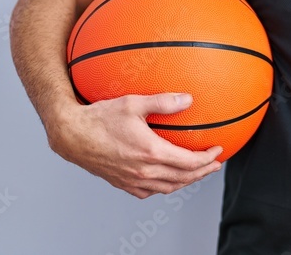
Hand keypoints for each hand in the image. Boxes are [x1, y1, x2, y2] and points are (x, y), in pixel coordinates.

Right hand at [46, 93, 222, 198]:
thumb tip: (188, 99)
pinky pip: (150, 191)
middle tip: (215, 164)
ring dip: (187, 181)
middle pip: (183, 178)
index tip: (219, 150)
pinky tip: (168, 178)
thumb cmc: (100, 117)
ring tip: (197, 172)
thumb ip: (163, 101)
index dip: (208, 158)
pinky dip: (165, 186)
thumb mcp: (133, 102)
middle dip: (203, 172)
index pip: (189, 162)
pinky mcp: (122, 184)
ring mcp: (132, 180)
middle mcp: (143, 171)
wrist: (71, 136)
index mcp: (150, 152)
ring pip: (168, 187)